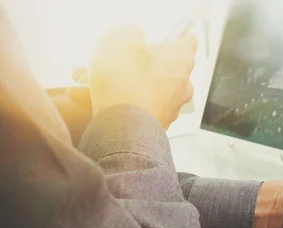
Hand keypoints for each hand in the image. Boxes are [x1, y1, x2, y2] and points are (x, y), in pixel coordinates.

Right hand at [70, 27, 196, 128]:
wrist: (123, 130)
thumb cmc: (125, 83)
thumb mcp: (121, 40)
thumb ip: (130, 33)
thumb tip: (133, 36)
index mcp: (181, 60)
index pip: (187, 42)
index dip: (172, 37)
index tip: (162, 37)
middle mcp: (182, 85)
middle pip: (158, 66)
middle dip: (130, 62)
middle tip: (106, 59)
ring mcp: (170, 107)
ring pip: (142, 88)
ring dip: (117, 82)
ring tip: (87, 82)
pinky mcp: (156, 125)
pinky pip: (136, 107)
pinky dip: (117, 102)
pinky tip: (89, 98)